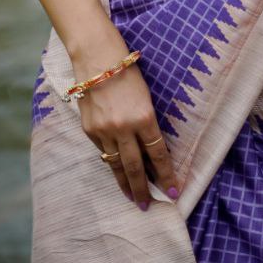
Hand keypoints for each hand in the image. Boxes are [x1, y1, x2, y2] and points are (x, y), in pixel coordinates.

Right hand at [76, 60, 181, 209]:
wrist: (96, 57)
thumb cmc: (127, 72)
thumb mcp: (146, 97)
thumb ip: (147, 123)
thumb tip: (152, 150)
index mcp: (143, 117)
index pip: (158, 154)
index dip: (166, 175)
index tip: (172, 192)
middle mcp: (123, 128)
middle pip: (135, 167)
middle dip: (143, 189)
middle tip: (148, 205)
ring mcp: (104, 130)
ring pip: (116, 165)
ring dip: (125, 184)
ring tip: (132, 197)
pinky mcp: (89, 130)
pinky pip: (102, 152)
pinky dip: (110, 163)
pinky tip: (116, 171)